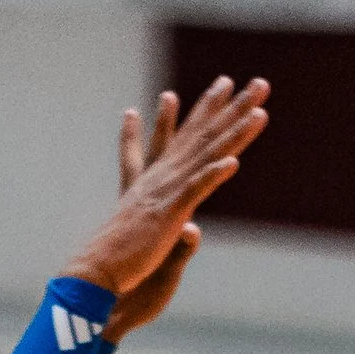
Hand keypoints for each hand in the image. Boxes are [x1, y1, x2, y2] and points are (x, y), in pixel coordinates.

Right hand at [70, 76, 270, 338]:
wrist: (96, 270)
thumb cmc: (122, 260)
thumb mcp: (155, 239)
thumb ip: (177, 233)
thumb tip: (190, 229)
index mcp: (160, 179)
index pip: (188, 137)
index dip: (207, 109)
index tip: (222, 85)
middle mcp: (164, 177)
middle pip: (203, 134)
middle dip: (230, 106)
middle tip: (257, 82)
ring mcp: (166, 192)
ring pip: (206, 155)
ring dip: (233, 132)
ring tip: (258, 110)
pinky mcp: (167, 215)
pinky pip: (194, 192)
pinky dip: (212, 176)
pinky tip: (232, 163)